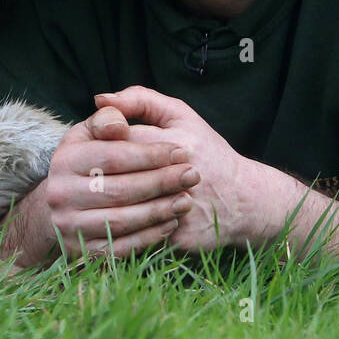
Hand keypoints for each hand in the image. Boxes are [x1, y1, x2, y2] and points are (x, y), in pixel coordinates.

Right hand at [0, 104, 199, 266]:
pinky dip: (148, 237)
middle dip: (161, 182)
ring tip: (186, 200)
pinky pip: (120, 248)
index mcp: (65, 158)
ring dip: (158, 211)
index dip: (150, 154)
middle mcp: (60, 193)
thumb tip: (115, 115)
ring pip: (121, 220)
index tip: (182, 152)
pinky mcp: (82, 252)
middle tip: (192, 176)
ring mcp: (70, 226)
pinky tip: (170, 223)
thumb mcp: (94, 131)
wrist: (66, 205)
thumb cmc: (92, 159)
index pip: (113, 155)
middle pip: (119, 189)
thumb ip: (109, 116)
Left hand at [94, 86, 268, 252]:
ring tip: (98, 198)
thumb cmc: (206, 151)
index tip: (101, 147)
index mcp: (177, 143)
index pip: (119, 140)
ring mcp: (180, 210)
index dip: (102, 143)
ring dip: (106, 205)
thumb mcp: (180, 115)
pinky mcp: (179, 239)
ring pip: (122, 210)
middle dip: (100, 176)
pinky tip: (115, 221)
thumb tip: (100, 100)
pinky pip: (136, 236)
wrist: (244, 200)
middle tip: (93, 175)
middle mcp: (180, 177)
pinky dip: (122, 229)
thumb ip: (140, 99)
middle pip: (117, 176)